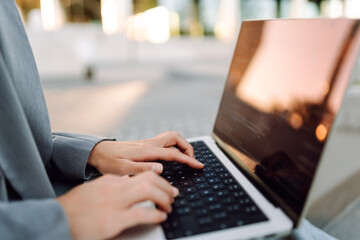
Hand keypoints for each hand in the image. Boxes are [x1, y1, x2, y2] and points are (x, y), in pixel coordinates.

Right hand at [57, 172, 177, 239]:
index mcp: (112, 181)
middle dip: (166, 187)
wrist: (58, 219)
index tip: (167, 187)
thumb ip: (112, 184)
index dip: (159, 180)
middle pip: (149, 179)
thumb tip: (126, 180)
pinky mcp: (113, 220)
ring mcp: (115, 203)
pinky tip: (160, 217)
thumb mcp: (95, 189)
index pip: (142, 174)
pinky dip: (155, 214)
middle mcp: (115, 188)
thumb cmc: (76, 207)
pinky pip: (142, 213)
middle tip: (173, 196)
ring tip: (169, 207)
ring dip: (164, 198)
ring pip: (148, 191)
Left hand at [88, 131, 202, 175]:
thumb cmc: (109, 162)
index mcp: (147, 151)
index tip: (199, 165)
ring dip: (181, 145)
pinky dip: (174, 146)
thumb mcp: (123, 170)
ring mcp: (148, 143)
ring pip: (171, 137)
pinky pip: (165, 141)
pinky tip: (172, 155)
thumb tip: (161, 168)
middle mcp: (149, 144)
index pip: (173, 154)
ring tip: (186, 157)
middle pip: (175, 138)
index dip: (188, 160)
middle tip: (192, 160)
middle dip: (188, 147)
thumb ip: (142, 169)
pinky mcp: (145, 144)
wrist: (98, 152)